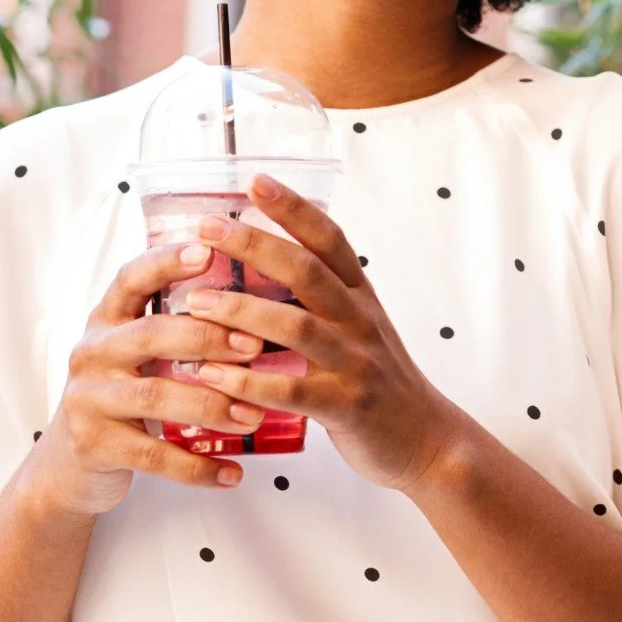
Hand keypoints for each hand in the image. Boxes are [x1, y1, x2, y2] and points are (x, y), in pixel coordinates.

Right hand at [24, 242, 272, 516]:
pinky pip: (153, 455)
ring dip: (213, 406)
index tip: (209, 249)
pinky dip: (197, 467)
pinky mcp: (93, 445)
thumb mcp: (138, 354)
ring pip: (156, 395)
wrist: (67, 467)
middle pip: (152, 334)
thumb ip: (179, 326)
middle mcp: (93, 351)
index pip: (132, 278)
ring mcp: (89, 399)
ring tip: (255, 416)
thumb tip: (263, 301)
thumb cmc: (122, 396)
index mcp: (108, 319)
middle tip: (257, 347)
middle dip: (209, 337)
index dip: (168, 261)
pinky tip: (232, 473)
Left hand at [181, 175, 458, 496]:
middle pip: (308, 271)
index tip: (256, 181)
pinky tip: (211, 375)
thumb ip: (322, 300)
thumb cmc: (380, 383)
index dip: (294, 208)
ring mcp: (356, 363)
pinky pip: (292, 390)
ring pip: (296, 327)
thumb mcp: (360, 328)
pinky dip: (248, 382)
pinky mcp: (345, 406)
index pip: (330, 239)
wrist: (427, 440)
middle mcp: (361, 321)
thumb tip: (266, 263)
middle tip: (209, 228)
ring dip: (241, 311)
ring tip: (194, 302)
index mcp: (361, 297)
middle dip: (256, 245)